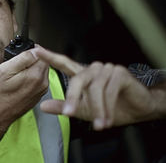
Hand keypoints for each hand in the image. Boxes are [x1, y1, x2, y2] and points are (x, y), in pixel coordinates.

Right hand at [0, 46, 48, 126]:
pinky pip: (38, 79)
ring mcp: (42, 90)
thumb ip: (23, 58)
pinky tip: (19, 81)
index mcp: (35, 75)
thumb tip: (35, 50)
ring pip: (41, 70)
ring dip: (32, 68)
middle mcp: (42, 83)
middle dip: (33, 59)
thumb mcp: (5, 70)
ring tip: (17, 74)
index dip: (32, 50)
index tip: (23, 54)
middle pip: (43, 62)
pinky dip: (31, 77)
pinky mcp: (39, 94)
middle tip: (17, 64)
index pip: (43, 54)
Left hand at [34, 46, 161, 129]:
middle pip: (77, 80)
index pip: (63, 63)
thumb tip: (43, 106)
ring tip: (99, 124)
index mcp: (82, 75)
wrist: (137, 110)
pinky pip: (109, 90)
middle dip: (73, 98)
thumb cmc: (110, 107)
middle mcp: (93, 69)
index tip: (36, 50)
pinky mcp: (119, 73)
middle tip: (69, 113)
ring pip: (95, 89)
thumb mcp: (83, 110)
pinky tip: (107, 119)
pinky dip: (107, 107)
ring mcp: (106, 69)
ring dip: (97, 109)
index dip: (49, 56)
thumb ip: (64, 106)